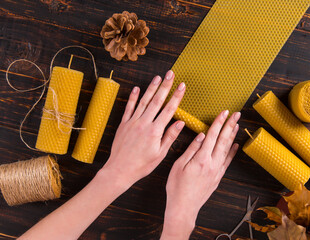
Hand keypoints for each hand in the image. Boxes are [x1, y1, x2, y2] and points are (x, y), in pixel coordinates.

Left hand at [102, 70, 185, 188]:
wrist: (120, 170)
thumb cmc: (142, 165)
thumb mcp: (160, 154)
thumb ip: (170, 136)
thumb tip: (180, 123)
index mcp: (155, 131)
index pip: (168, 109)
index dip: (176, 96)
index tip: (182, 86)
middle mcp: (144, 123)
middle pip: (157, 101)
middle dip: (165, 86)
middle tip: (171, 74)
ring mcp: (133, 122)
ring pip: (144, 101)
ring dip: (151, 88)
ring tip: (157, 77)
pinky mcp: (124, 124)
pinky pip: (129, 108)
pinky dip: (133, 97)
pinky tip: (137, 88)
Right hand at [161, 110, 239, 238]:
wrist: (184, 208)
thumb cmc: (177, 187)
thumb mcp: (178, 166)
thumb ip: (191, 149)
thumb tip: (201, 136)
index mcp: (201, 159)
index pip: (212, 136)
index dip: (219, 123)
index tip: (224, 113)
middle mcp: (212, 164)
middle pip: (223, 140)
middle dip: (230, 125)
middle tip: (236, 115)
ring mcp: (216, 171)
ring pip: (227, 150)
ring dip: (232, 136)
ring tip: (237, 125)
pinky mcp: (217, 177)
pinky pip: (227, 161)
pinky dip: (232, 152)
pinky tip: (235, 145)